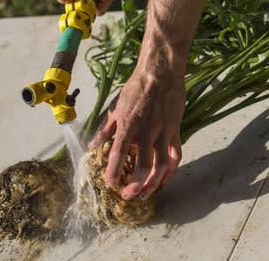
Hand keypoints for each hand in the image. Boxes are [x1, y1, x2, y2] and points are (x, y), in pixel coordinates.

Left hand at [89, 69, 184, 199]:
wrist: (161, 74)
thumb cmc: (135, 89)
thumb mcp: (114, 108)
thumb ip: (104, 130)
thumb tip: (92, 146)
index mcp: (128, 125)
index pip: (119, 154)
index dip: (114, 172)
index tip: (110, 183)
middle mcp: (146, 132)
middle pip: (143, 166)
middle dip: (135, 185)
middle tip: (127, 195)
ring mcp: (163, 132)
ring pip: (162, 165)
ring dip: (154, 184)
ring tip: (145, 194)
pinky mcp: (175, 131)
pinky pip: (175, 155)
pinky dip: (171, 171)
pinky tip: (164, 180)